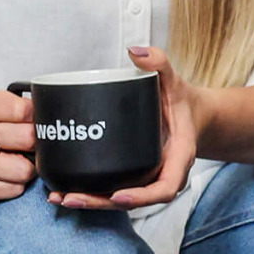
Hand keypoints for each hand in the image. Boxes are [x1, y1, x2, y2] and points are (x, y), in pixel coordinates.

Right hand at [0, 89, 37, 200]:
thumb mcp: (1, 109)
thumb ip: (25, 108)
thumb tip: (52, 117)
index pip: (24, 110)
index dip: (36, 119)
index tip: (32, 123)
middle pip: (27, 139)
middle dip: (35, 145)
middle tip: (27, 146)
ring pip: (24, 169)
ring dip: (27, 168)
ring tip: (15, 161)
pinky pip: (14, 189)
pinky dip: (16, 185)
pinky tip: (4, 176)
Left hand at [49, 46, 202, 210]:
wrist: (193, 116)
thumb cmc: (183, 102)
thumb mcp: (175, 81)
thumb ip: (159, 63)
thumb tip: (136, 50)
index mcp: (178, 158)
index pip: (164, 187)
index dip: (141, 196)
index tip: (118, 194)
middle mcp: (163, 174)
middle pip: (134, 201)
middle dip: (101, 203)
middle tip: (72, 198)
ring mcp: (148, 178)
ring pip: (120, 200)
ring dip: (91, 203)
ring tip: (60, 198)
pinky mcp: (135, 176)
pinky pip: (114, 191)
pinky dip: (92, 194)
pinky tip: (65, 191)